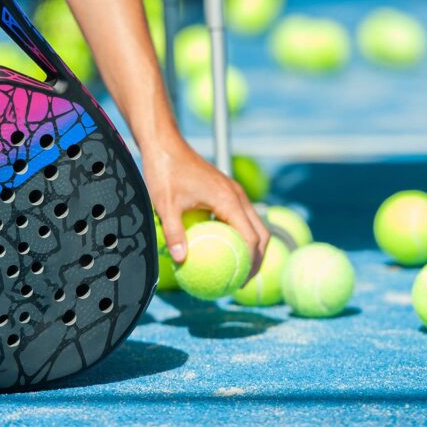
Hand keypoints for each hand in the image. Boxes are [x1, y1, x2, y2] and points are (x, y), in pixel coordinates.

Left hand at [141, 132, 269, 274]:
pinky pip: (241, 216)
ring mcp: (234, 191)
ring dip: (252, 246)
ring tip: (239, 268)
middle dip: (257, 259)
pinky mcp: (226, 190)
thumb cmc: (165, 172)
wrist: (165, 144)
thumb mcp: (165, 205)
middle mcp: (237, 195)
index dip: (251, 263)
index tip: (241, 282)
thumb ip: (174, 233)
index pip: (251, 238)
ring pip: (254, 223)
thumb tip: (181, 260)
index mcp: (229, 200)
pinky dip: (240, 233)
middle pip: (261, 233)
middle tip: (243, 281)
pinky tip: (224, 247)